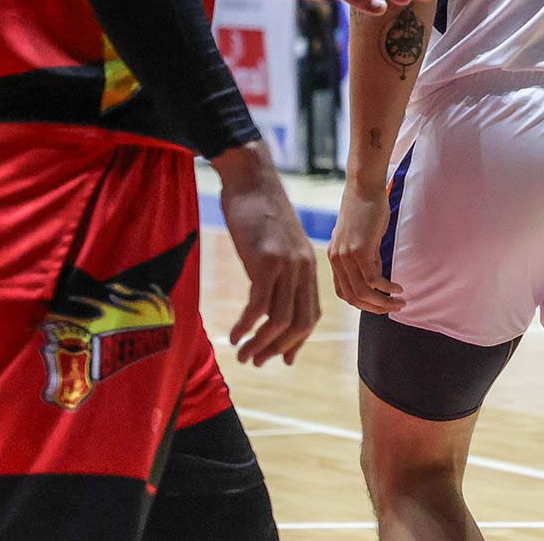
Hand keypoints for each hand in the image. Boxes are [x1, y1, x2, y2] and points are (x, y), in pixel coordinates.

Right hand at [213, 142, 319, 364]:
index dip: (297, 341)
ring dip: (261, 343)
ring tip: (243, 356)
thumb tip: (268, 298)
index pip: (310, 314)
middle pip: (298, 323)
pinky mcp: (266, 260)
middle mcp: (303, 269)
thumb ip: (279, 271)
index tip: (283, 358)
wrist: (252, 180)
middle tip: (256, 362)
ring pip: (279, 319)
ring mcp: (286, 265)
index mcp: (308, 267)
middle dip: (278, 349)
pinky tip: (234, 336)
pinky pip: (259, 304)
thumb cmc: (259, 211)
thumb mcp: (277, 244)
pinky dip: (247, 326)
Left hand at [328, 174, 405, 316]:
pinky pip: (374, 279)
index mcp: (334, 258)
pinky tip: (399, 287)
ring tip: (400, 301)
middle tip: (394, 308)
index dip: (362, 304)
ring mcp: (347, 255)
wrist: (363, 186)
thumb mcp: (361, 237)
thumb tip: (377, 274)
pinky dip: (387, 288)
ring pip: (364, 292)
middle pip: (353, 297)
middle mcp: (337, 260)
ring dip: (383, 302)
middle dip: (375, 308)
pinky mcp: (360, 249)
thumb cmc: (366, 208)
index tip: (380, 304)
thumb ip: (365, 256)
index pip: (344, 293)